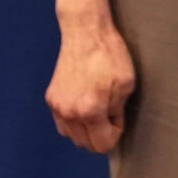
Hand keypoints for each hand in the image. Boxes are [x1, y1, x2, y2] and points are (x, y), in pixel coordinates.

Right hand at [45, 18, 136, 153]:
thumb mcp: (126, 84)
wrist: (85, 32)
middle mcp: (69, 112)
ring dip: (86, 130)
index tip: (117, 117)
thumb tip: (110, 124)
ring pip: (72, 137)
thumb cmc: (108, 54)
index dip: (115, 133)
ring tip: (95, 108)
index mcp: (90, 110)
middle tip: (108, 112)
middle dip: (100, 134)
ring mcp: (57, 106)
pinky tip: (82, 105)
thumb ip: (118, 112)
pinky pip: (62, 124)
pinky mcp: (51, 98)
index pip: (103, 145)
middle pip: (86, 145)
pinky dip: (73, 122)